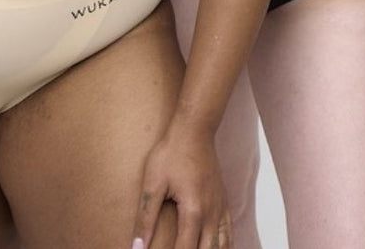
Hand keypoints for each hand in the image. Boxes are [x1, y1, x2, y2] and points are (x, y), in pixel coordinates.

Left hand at [131, 121, 230, 248]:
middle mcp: (211, 212)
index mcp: (194, 210)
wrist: (195, 129)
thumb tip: (136, 248)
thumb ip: (145, 219)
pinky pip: (228, 230)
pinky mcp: (223, 199)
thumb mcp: (153, 184)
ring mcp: (220, 206)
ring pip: (222, 244)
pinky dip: (224, 245)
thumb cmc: (171, 153)